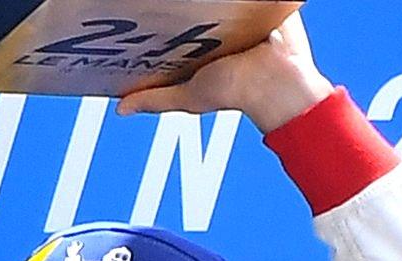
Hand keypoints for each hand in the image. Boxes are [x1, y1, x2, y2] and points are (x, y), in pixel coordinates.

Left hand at [116, 14, 333, 134]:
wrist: (279, 83)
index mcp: (203, 49)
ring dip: (212, 1)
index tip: (145, 15)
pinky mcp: (264, 5)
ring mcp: (243, 17)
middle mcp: (222, 32)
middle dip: (182, 7)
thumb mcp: (188, 96)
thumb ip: (155, 99)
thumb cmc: (238, 92)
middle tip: (167, 2)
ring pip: (221, 2)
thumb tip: (121, 108)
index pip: (177, 31)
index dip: (162, 23)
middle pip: (196, 10)